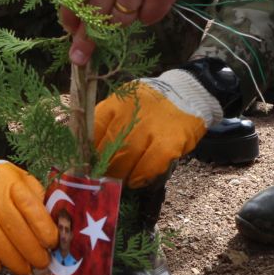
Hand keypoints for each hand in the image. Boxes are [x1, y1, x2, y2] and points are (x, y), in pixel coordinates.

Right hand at [0, 153, 56, 274]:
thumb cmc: (1, 185)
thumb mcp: (22, 181)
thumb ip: (39, 200)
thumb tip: (59, 227)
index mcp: (11, 182)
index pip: (30, 207)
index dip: (43, 228)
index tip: (52, 244)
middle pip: (13, 227)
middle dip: (31, 250)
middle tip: (41, 263)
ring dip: (12, 260)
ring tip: (24, 269)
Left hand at [63, 0, 208, 64]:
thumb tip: (77, 20)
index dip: (70, 16)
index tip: (71, 30)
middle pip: (96, 12)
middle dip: (93, 29)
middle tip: (90, 41)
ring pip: (121, 20)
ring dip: (124, 18)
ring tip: (132, 1)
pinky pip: (147, 18)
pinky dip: (147, 15)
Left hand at [94, 69, 219, 186]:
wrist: (187, 93)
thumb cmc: (149, 104)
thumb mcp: (125, 103)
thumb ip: (109, 122)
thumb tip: (90, 152)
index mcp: (116, 102)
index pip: (93, 130)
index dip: (87, 151)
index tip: (86, 164)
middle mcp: (131, 113)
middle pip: (108, 147)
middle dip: (102, 167)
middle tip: (101, 177)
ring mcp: (151, 127)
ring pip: (126, 158)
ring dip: (119, 175)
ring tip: (118, 181)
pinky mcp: (170, 141)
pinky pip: (149, 166)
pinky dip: (140, 177)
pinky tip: (136, 181)